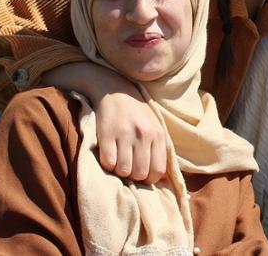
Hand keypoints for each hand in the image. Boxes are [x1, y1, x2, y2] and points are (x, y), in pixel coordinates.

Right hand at [42, 63, 166, 183]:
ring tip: (119, 160)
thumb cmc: (137, 113)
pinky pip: (108, 162)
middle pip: (139, 173)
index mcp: (157, 133)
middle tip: (129, 166)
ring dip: (119, 170)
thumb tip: (161, 177)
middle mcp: (143, 134)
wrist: (116, 89)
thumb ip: (159, 148)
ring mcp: (124, 134)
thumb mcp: (154, 126)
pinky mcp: (106, 133)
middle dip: (134, 176)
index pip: (157, 170)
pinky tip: (109, 154)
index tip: (143, 174)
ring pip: (123, 170)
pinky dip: (107, 164)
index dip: (149, 179)